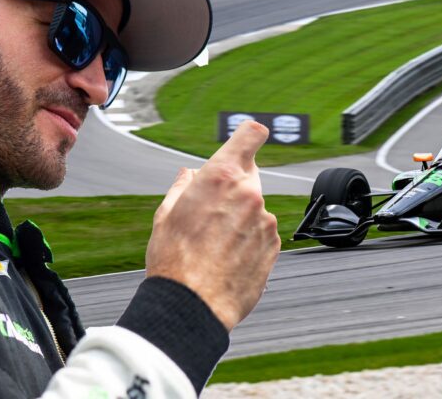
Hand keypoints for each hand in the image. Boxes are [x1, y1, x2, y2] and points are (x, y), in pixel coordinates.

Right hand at [145, 121, 279, 330]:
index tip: (250, 136)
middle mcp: (249, 193)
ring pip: (255, 207)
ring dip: (241, 216)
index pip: (251, 134)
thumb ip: (184, 186)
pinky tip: (227, 257)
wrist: (192, 306)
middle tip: (211, 211)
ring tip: (214, 243)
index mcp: (222, 176)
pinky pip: (262, 232)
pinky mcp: (274, 245)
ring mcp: (266, 220)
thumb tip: (190, 174)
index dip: (250, 134)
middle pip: (249, 174)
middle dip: (234, 185)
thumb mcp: (167, 215)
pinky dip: (250, 239)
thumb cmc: (174, 261)